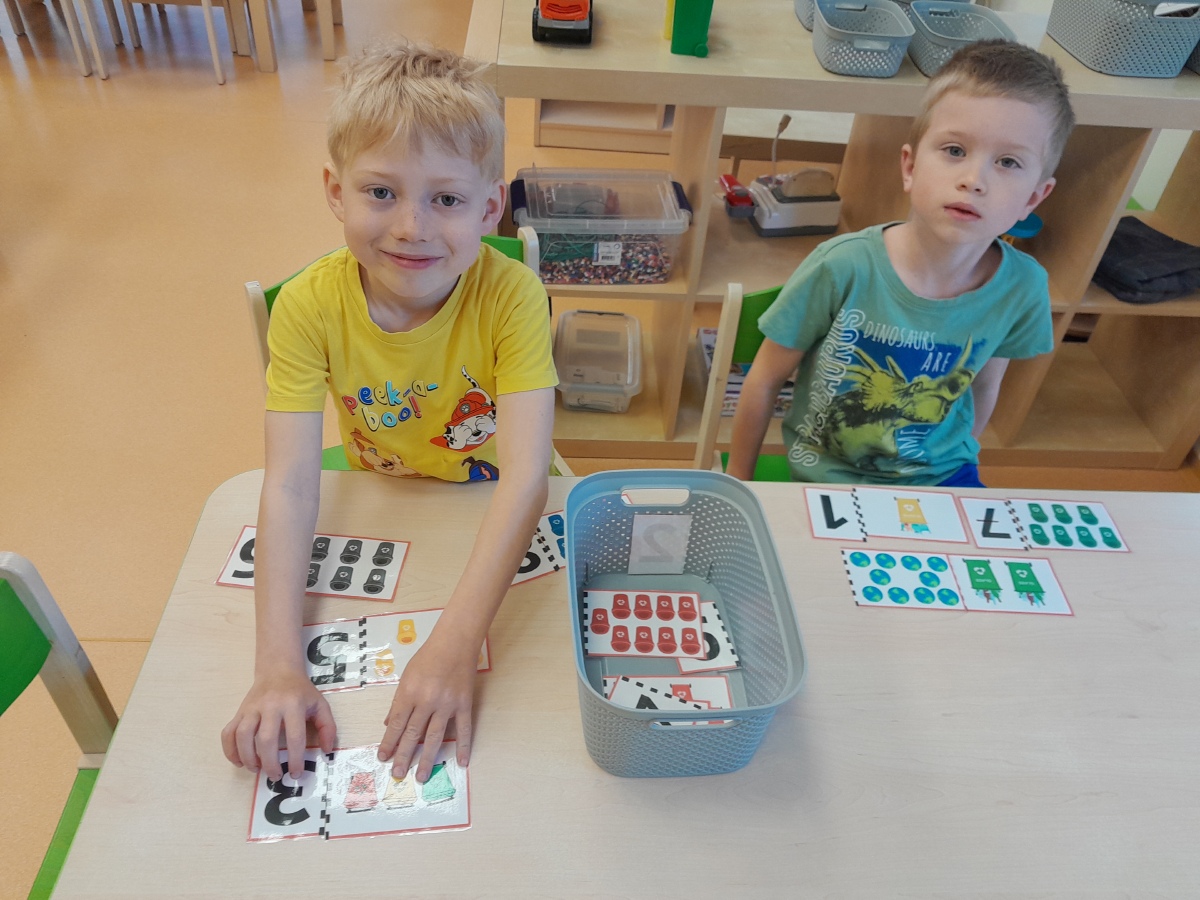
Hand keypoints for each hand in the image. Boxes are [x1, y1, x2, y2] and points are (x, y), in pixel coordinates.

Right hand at [221, 667, 335, 780]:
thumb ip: (327, 727)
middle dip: (270, 763)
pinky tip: (239, 761)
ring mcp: (252, 708)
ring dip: (248, 757)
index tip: (295, 774)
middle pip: (266, 739)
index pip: (295, 737)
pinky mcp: (239, 711)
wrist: (278, 670)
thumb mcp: (320, 704)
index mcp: (293, 704)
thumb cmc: (300, 691)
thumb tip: (326, 750)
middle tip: (275, 776)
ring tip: (256, 769)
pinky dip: (230, 750)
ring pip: (243, 736)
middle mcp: (271, 705)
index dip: (295, 760)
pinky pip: (228, 732)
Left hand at [378, 634, 475, 781]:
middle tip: (398, 774)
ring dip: (427, 758)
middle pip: (413, 734)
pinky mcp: (464, 704)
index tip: (383, 758)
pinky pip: (464, 729)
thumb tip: (388, 723)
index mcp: (409, 693)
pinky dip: (463, 746)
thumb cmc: (428, 656)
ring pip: (435, 736)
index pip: (396, 724)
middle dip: (404, 756)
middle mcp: (427, 701)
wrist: (455, 642)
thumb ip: (398, 701)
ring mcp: (447, 704)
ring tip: (422, 777)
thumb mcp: (407, 676)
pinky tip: (462, 762)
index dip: (388, 742)